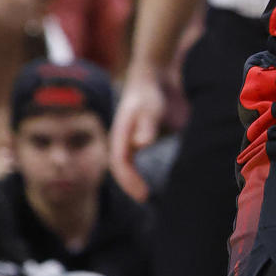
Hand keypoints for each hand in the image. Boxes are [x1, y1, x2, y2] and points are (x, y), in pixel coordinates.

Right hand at [111, 68, 168, 199]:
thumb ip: (147, 126)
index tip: (143, 195)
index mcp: (120, 135)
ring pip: (127, 167)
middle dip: (130, 185)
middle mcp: (122, 140)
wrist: (155, 78)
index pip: (120, 164)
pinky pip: (137, 161)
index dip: (129, 181)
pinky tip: (153, 181)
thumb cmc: (151, 92)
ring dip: (133, 181)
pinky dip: (140, 173)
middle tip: (144, 197)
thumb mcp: (151, 108)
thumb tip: (141, 144)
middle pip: (121, 169)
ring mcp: (131, 140)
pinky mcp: (143, 138)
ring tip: (145, 194)